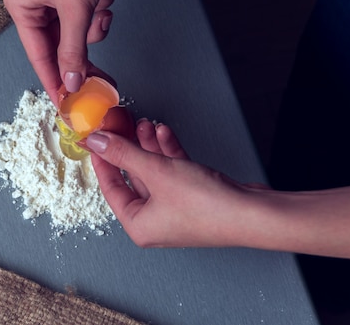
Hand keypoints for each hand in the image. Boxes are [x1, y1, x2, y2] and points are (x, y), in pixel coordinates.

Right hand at [3, 0, 123, 104]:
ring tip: (99, 7)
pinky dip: (98, 9)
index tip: (67, 105)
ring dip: (94, 24)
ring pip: (77, 33)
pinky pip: (87, 17)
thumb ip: (73, 51)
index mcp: (22, 8)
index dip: (55, 83)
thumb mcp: (77, 9)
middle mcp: (33, 4)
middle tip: (99, 81)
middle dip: (82, 54)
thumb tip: (71, 82)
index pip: (39, 57)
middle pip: (60, 47)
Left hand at [86, 119, 270, 247]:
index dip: (102, 160)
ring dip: (149, 146)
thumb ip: (124, 153)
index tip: (96, 140)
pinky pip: (174, 171)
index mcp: (139, 225)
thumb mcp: (156, 171)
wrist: (253, 213)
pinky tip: (165, 133)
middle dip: (129, 147)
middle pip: (133, 177)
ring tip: (142, 124)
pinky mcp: (195, 197)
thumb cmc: (207, 206)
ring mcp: (176, 209)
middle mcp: (155, 221)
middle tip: (119, 125)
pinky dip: (169, 152)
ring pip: (155, 171)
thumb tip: (98, 141)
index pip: (110, 189)